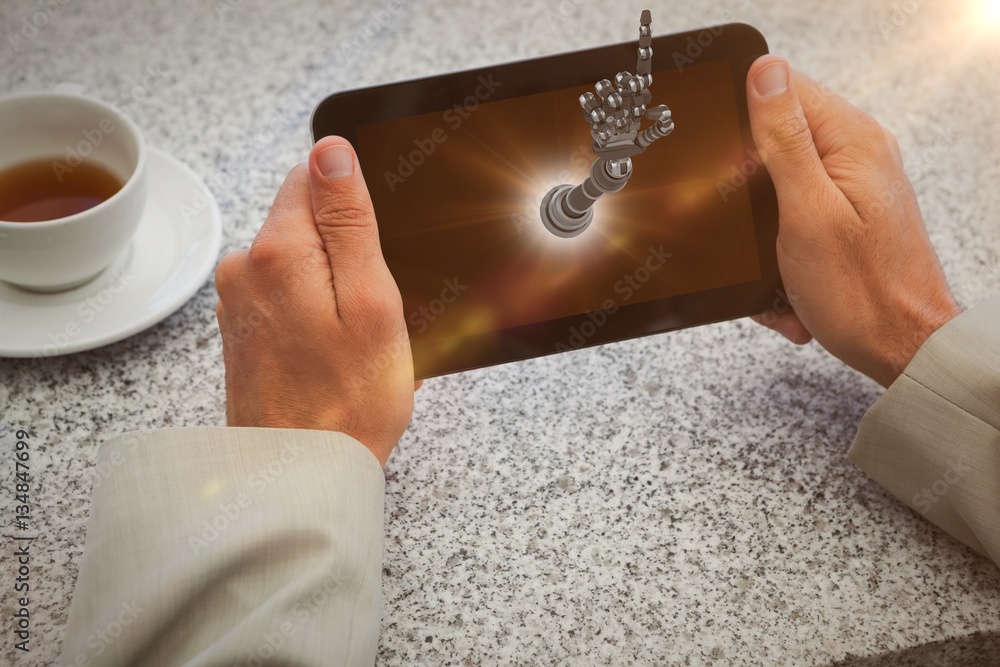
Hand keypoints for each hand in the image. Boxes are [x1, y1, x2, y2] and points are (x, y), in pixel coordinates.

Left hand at [214, 137, 416, 465]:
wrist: (302, 475)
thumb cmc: (347, 401)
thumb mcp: (371, 301)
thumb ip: (349, 219)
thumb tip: (331, 151)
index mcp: (278, 251)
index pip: (312, 176)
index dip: (355, 208)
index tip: (374, 253)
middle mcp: (244, 268)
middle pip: (305, 220)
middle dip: (347, 252)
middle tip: (371, 310)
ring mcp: (238, 301)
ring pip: (300, 259)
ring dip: (333, 285)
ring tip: (353, 340)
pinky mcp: (242, 330)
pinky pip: (288, 295)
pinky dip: (316, 313)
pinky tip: (333, 354)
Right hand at [579, 9, 673, 159]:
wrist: (614, 155)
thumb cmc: (634, 143)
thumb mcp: (648, 139)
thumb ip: (659, 130)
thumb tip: (668, 117)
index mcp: (640, 94)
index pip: (643, 64)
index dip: (644, 40)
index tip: (646, 15)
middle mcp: (623, 93)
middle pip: (623, 77)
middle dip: (627, 84)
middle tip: (633, 96)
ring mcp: (607, 101)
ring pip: (604, 85)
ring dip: (610, 98)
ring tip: (618, 120)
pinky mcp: (592, 111)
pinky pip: (587, 101)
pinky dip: (593, 110)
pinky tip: (604, 128)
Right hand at [746, 56, 961, 387]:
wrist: (901, 348)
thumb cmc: (862, 293)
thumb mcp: (807, 211)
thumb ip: (785, 141)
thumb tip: (765, 74)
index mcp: (851, 142)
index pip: (786, 90)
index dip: (745, 120)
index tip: (728, 163)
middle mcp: (856, 158)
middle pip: (774, 142)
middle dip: (748, 189)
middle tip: (751, 229)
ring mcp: (849, 189)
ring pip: (774, 189)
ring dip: (761, 234)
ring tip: (775, 269)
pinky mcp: (840, 220)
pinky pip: (789, 223)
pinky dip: (778, 257)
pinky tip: (786, 287)